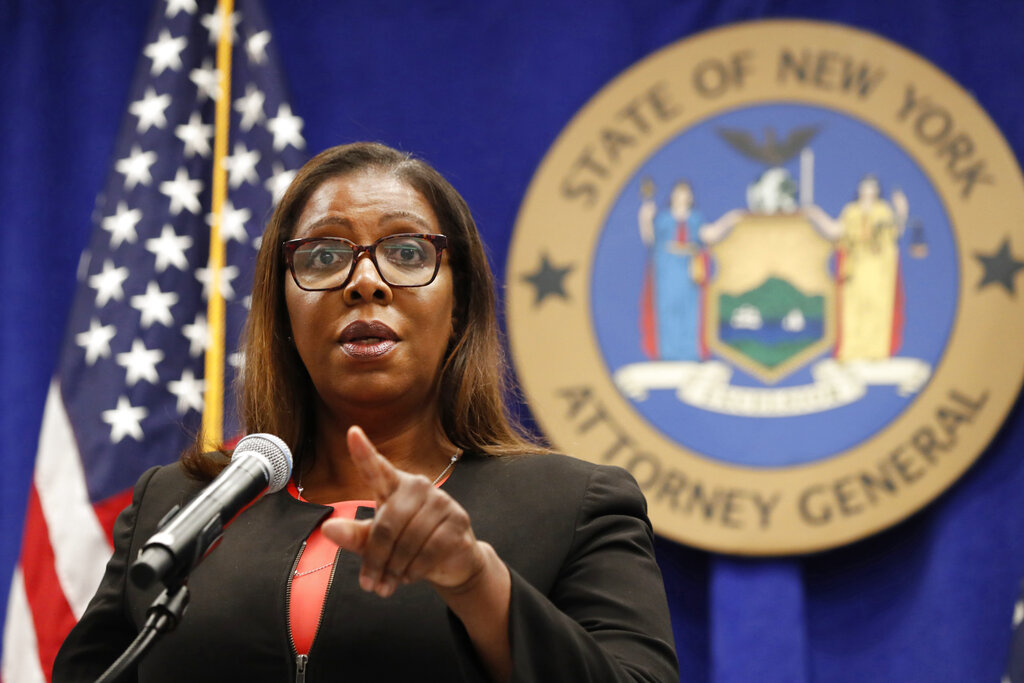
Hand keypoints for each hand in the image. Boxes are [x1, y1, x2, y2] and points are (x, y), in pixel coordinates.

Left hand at [320, 426, 489, 598]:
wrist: (451, 561)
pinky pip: (428, 550)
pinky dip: (415, 570)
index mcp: (394, 486)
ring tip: (389, 583)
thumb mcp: (377, 543)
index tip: (352, 433)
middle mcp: (418, 486)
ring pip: (407, 541)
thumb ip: (354, 536)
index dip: (363, 452)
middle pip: (387, 524)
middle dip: (375, 559)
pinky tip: (410, 576)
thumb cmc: (407, 546)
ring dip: (394, 569)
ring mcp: (441, 501)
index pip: (376, 468)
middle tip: (370, 585)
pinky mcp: (457, 521)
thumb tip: (328, 529)